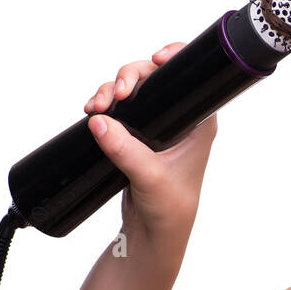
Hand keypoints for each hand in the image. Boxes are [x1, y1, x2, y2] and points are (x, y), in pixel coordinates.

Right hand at [84, 41, 217, 247]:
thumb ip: (125, 150)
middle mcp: (179, 119)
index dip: (172, 60)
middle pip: (152, 79)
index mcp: (197, 123)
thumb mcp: (149, 177)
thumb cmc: (169, 207)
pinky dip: (105, 106)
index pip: (190, 79)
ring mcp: (156, 126)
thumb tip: (100, 122)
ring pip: (132, 92)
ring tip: (96, 106)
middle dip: (128, 77)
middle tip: (115, 94)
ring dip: (112, 92)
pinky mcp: (136, 135)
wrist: (153, 231)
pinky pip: (119, 109)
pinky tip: (93, 111)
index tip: (157, 58)